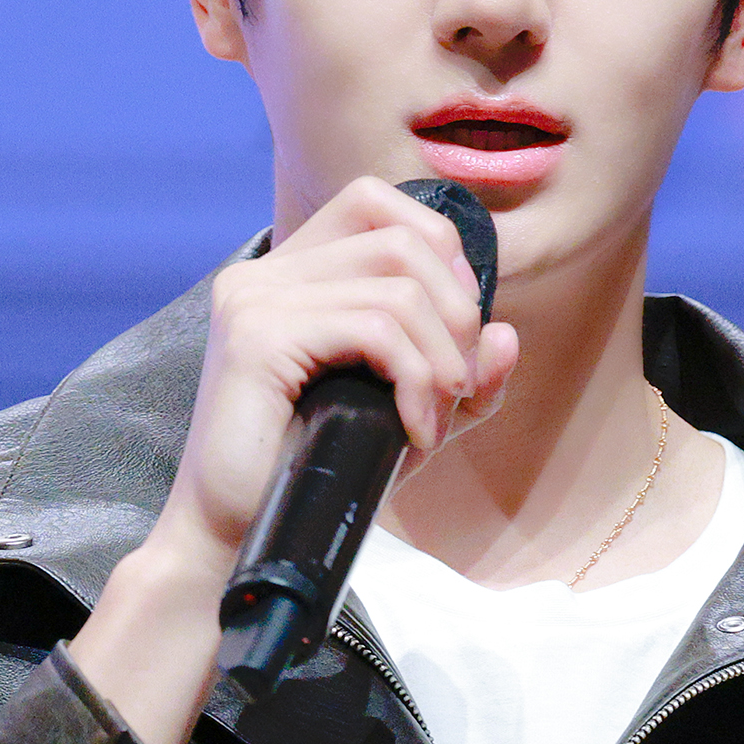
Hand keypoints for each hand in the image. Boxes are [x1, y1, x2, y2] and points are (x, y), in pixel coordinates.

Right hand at [159, 175, 517, 577]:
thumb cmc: (318, 478)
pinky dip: (416, 381)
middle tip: (457, 387)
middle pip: (403, 239)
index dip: (442, 252)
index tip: (457, 331)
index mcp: (290, 275)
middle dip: (458, 313)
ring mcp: (255, 299)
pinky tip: (415, 434)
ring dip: (442, 359)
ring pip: (398, 286)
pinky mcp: (257, 336)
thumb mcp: (409, 421)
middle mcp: (266, 273)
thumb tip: (504, 335)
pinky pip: (374, 329)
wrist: (238, 542)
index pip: (376, 201)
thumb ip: (462, 378)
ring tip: (435, 419)